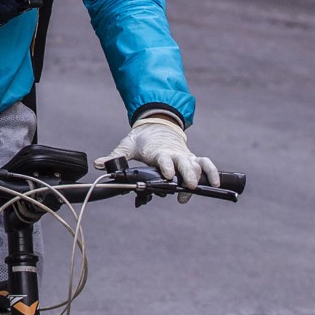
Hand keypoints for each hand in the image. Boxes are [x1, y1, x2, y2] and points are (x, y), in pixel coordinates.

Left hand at [94, 116, 219, 203]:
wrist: (156, 125)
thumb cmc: (141, 139)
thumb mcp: (127, 146)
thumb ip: (115, 156)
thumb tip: (98, 164)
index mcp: (159, 152)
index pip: (164, 159)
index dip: (167, 167)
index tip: (167, 175)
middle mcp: (174, 154)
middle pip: (185, 164)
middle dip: (188, 175)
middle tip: (188, 188)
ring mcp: (185, 156)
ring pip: (198, 164)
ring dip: (202, 176)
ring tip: (204, 188)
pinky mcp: (192, 158)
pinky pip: (206, 163)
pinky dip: (213, 171)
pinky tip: (217, 184)